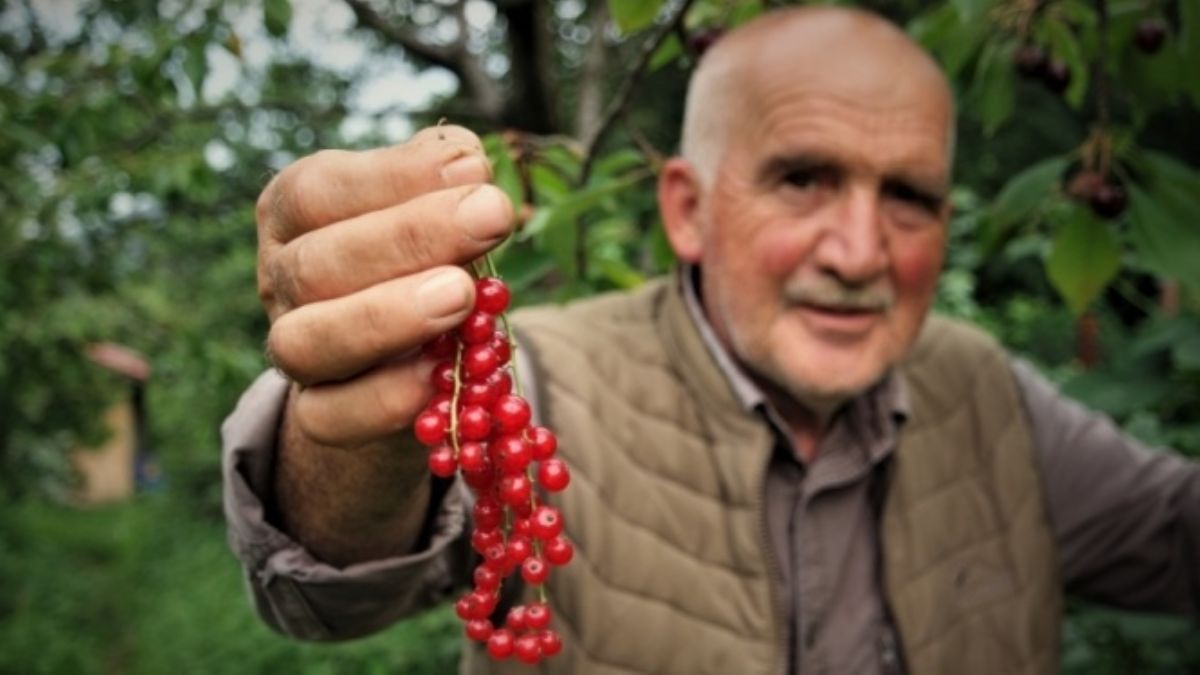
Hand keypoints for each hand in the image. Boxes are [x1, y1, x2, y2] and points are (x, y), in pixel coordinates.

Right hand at [257, 125, 513, 448]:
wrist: (411, 357)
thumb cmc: (426, 257)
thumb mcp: (434, 204)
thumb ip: (446, 178)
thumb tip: (464, 161)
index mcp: (297, 211)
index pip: (318, 189)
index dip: (393, 178)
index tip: (476, 171)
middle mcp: (282, 278)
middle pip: (315, 263)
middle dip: (408, 238)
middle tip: (491, 218)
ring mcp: (293, 351)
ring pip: (305, 342)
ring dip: (386, 318)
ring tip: (463, 295)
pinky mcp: (317, 415)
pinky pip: (331, 417)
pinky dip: (382, 399)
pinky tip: (436, 375)